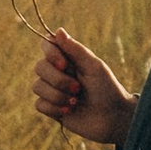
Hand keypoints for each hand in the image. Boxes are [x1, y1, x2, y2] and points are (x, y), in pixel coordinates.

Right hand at [33, 26, 133, 145]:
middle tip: (79, 89)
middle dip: (58, 80)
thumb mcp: (94, 66)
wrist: (113, 118)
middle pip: (39, 67)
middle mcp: (58, 72)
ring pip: (37, 87)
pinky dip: (54, 108)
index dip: (51, 54)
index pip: (46, 46)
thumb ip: (75, 49)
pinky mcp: (51, 108)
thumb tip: (58, 30)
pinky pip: (39, 104)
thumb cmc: (107, 89)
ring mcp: (53, 90)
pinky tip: (69, 111)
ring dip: (58, 96)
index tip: (65, 65)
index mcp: (68, 59)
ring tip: (75, 102)